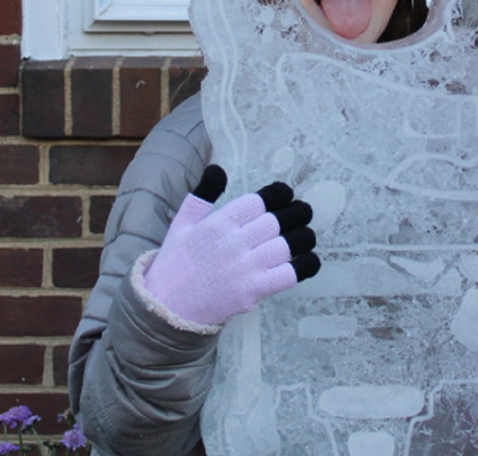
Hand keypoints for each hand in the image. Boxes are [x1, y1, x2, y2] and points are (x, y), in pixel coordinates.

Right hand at [140, 165, 319, 326]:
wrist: (168, 307)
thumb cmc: (176, 263)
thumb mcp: (182, 224)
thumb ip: (202, 195)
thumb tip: (218, 169)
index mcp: (218, 223)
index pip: (258, 201)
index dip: (279, 194)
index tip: (286, 195)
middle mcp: (234, 242)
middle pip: (278, 221)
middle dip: (297, 213)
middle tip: (303, 212)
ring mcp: (245, 267)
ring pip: (288, 245)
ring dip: (304, 237)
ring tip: (306, 234)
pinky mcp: (253, 291)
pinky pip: (289, 275)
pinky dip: (305, 266)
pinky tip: (309, 260)